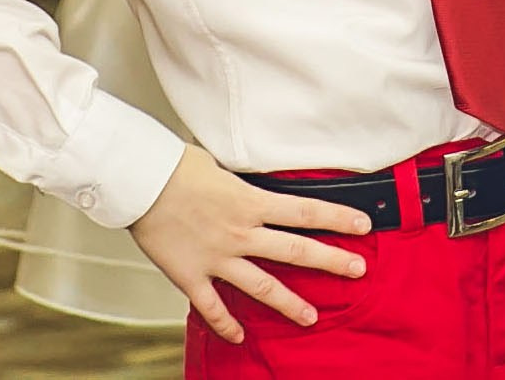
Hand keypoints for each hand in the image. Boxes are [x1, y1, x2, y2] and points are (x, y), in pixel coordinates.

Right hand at [126, 147, 371, 343]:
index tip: (363, 225)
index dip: (338, 219)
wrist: (140, 181)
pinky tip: (239, 337)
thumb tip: (254, 190)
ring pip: (262, 286)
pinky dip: (226, 324)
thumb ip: (243, 186)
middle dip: (331, 262)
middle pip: (296, 250)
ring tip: (310, 318)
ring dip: (289, 304)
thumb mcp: (221, 167)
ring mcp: (217, 257)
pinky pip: (213, 307)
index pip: (306, 212)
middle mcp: (241, 232)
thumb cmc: (176, 167)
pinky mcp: (191, 276)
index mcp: (251, 201)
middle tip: (357, 271)